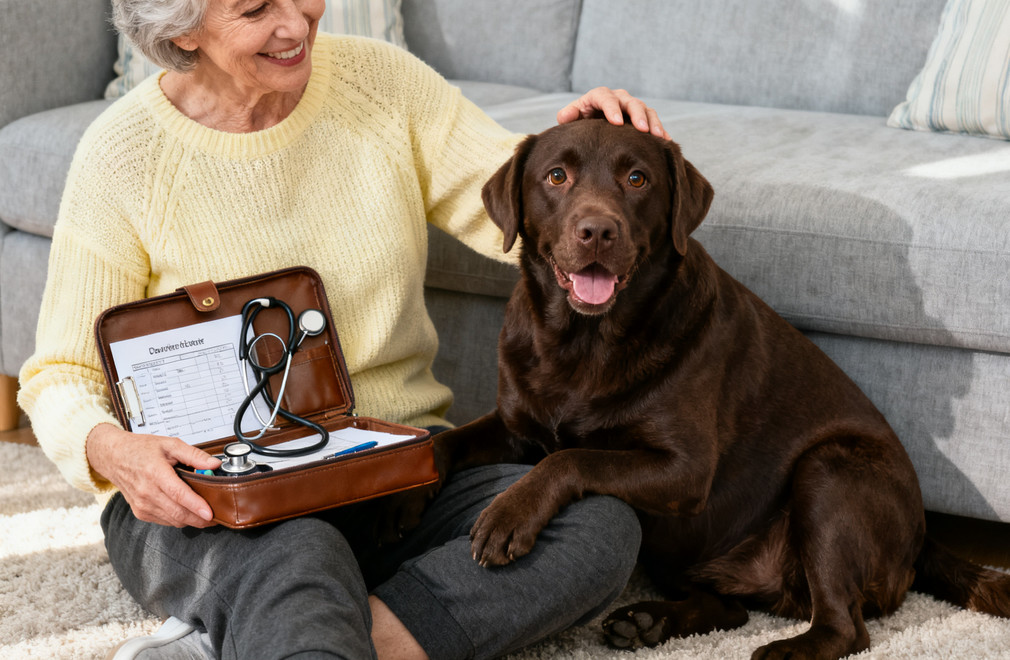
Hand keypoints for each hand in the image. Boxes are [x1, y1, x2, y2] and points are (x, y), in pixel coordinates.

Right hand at [86, 423, 220, 527]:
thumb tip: (214, 464)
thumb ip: (194, 454)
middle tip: (216, 517)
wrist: (114, 457)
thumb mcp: (169, 444)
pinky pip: (164, 521)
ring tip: (205, 514)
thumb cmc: (140, 449)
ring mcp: (142, 505)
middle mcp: (147, 492)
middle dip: (200, 519)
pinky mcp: (140, 512)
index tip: (210, 513)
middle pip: (178, 513)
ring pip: (173, 520)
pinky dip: (178, 519)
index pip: (179, 494)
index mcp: (155, 473)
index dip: (196, 506)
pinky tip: (186, 511)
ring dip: (190, 521)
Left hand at [557, 87, 669, 139]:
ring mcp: (631, 107)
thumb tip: (565, 116)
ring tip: (657, 136)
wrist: (591, 127)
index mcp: (598, 96)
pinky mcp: (641, 117)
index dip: (611, 108)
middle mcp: (617, 98)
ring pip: (645, 110)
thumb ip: (568, 116)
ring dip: (652, 122)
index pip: (605, 97)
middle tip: (642, 129)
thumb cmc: (580, 122)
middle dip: (637, 115)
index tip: (616, 122)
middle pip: (630, 102)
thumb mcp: (571, 119)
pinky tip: (664, 140)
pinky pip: (653, 120)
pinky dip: (659, 130)